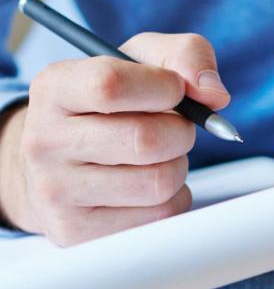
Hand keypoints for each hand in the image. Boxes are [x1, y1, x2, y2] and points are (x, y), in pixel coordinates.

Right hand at [0, 33, 229, 244]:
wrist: (62, 166)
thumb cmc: (113, 107)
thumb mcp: (141, 63)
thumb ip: (185, 56)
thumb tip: (214, 94)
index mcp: (54, 88)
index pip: (111, 84)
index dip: (162, 87)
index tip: (175, 90)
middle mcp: (45, 141)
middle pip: (146, 140)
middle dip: (181, 132)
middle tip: (174, 128)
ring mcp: (57, 192)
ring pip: (159, 182)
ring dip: (178, 167)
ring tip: (158, 158)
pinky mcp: (78, 231)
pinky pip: (160, 216)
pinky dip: (172, 198)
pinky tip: (148, 186)